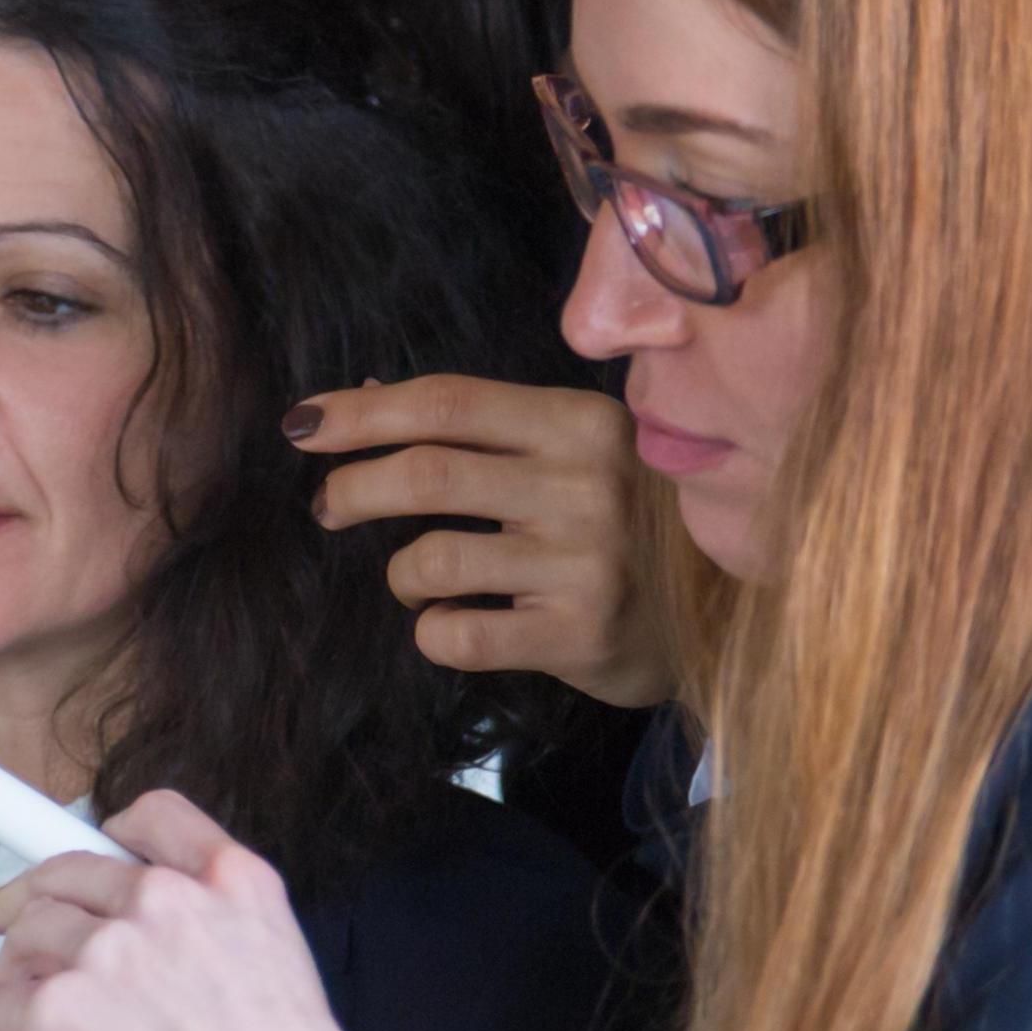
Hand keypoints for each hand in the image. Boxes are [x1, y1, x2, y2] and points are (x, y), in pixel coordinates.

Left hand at [0, 792, 436, 1030]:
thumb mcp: (283, 969)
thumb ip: (218, 941)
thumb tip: (166, 972)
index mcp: (231, 883)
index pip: (153, 817)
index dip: (108, 835)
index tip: (87, 858)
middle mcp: (164, 900)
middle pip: (66, 875)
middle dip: (24, 903)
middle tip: (1, 929)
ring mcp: (106, 948)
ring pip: (24, 941)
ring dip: (9, 987)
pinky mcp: (58, 1007)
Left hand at [290, 376, 676, 711]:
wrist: (727, 610)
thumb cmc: (633, 518)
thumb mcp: (574, 449)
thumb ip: (485, 426)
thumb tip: (366, 395)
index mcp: (579, 421)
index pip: (448, 403)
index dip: (362, 411)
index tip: (304, 424)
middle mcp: (583, 484)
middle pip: (427, 472)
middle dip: (354, 487)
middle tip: (329, 506)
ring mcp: (584, 562)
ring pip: (433, 559)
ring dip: (400, 572)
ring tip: (414, 579)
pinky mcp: (580, 635)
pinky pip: (461, 635)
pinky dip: (432, 630)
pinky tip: (451, 624)